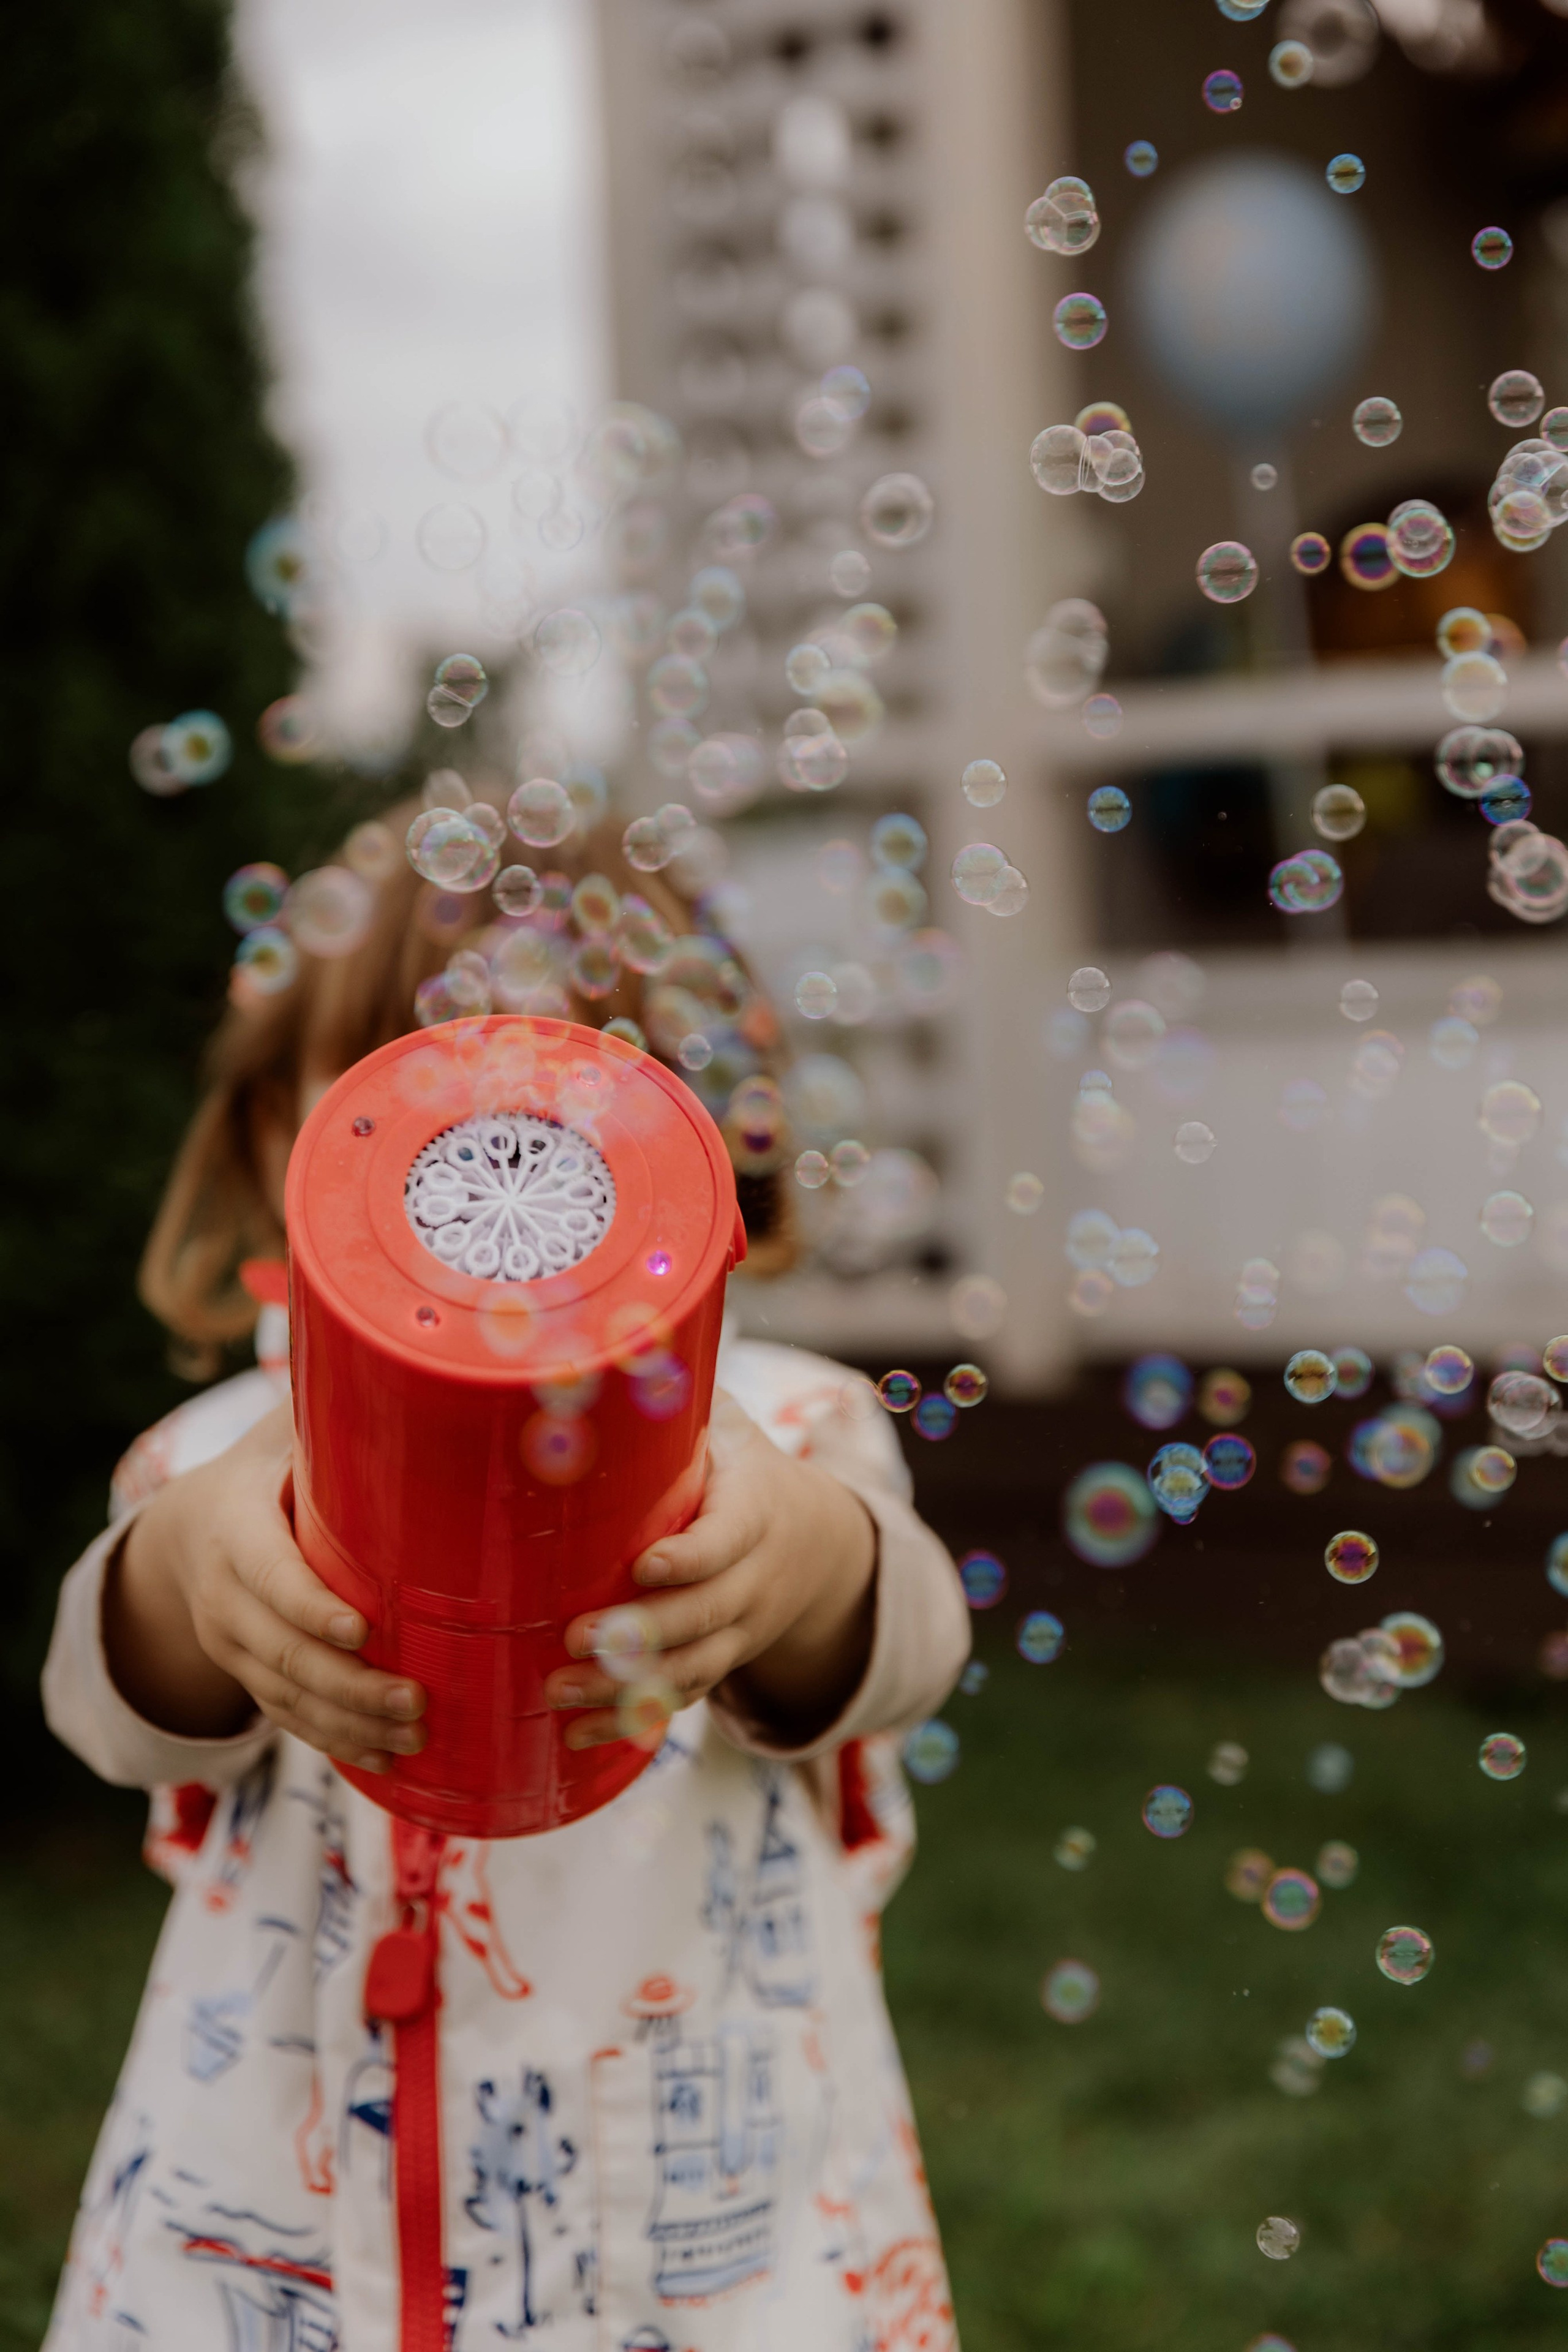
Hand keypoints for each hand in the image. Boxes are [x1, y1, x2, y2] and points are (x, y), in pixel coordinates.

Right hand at [106, 1402, 426, 1769]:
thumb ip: (323, 1412)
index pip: (270, 1575)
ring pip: (288, 1697)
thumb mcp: (277, 1433)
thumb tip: (402, 1361)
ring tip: (417, 1734)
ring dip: (351, 1723)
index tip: (364, 1625)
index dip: (311, 1605)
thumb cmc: (263, 1468)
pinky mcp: (249, 1676)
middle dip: (351, 1683)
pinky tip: (386, 1758)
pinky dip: (335, 1742)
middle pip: (284, 1652)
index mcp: (234, 1529)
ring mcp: (233, 1645)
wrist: (188, 1532)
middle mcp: (225, 1597)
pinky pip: (287, 1718)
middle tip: (417, 1698)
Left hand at [544, 1390, 877, 1747]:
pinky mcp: (720, 1662)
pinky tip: (576, 1739)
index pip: (728, 1540)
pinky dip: (630, 1722)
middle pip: (703, 1616)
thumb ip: (679, 1396)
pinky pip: (679, 1701)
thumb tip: (601, 1339)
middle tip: (574, 1637)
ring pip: (688, 1670)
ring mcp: (740, 1629)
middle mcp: (753, 1580)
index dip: (692, 1557)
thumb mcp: (730, 1428)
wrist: (816, 1543)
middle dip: (639, 1633)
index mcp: (754, 1513)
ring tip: (556, 1694)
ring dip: (623, 1689)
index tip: (647, 1565)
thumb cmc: (743, 1469)